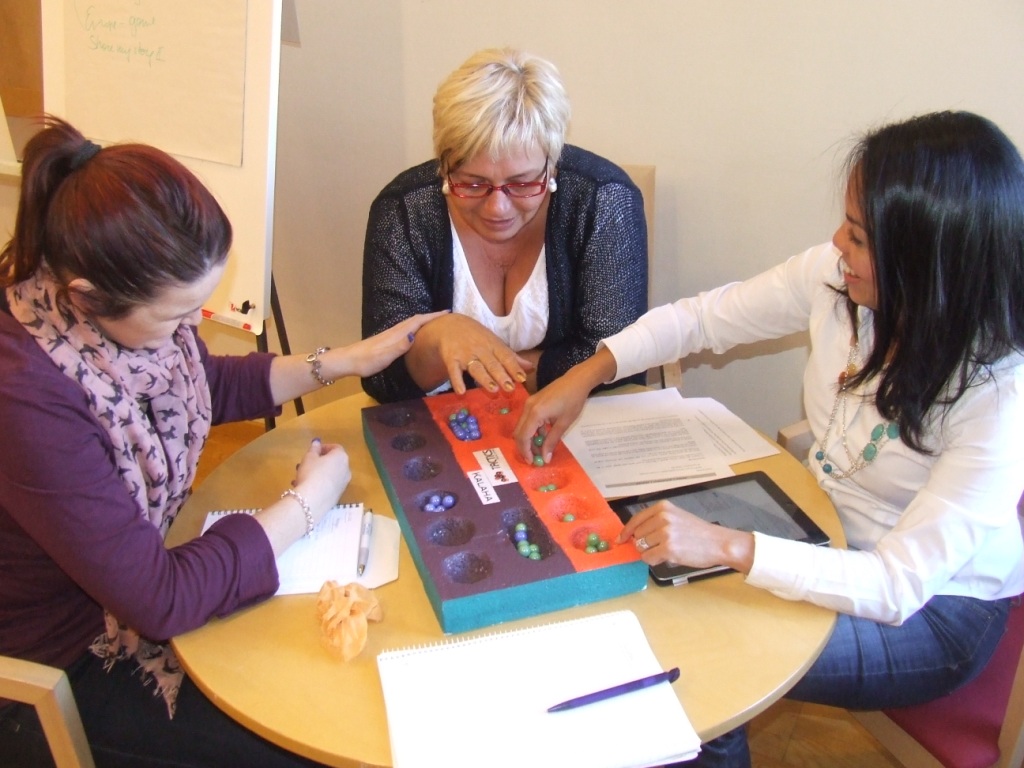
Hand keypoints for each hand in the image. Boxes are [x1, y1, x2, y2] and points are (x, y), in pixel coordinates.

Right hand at [292, 438, 351, 514]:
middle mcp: (346, 470)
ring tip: (300, 476)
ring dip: (317, 473)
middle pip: (333, 462)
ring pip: (330, 475)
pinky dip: (320, 484)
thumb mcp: (309, 458)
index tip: (313, 450)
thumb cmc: (311, 473)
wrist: (313, 500)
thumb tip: (317, 442)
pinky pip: (329, 485)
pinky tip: (305, 487)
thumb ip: (314, 449)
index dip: (324, 447)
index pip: (336, 448)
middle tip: (305, 464)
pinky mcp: (338, 496)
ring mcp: (344, 484)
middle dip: (319, 462)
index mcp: (341, 457)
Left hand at [327, 311, 448, 377]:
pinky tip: (416, 333)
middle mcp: (395, 331)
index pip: (418, 321)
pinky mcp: (387, 339)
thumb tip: (413, 336)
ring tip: (436, 322)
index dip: (432, 316)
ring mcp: (390, 335)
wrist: (349, 360)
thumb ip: (398, 347)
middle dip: (431, 316)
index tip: (447, 313)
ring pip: (411, 324)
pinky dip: (416, 327)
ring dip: (424, 320)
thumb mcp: (384, 357)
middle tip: (446, 316)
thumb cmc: (366, 361)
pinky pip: (406, 329)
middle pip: (415, 319)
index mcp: (397, 334)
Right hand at [406, 313, 531, 394]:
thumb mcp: (495, 343)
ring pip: (476, 368)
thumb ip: (512, 357)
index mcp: (494, 345)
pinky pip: (454, 371)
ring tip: (493, 389)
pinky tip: (461, 391)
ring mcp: (465, 354)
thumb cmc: (477, 338)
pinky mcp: (451, 358)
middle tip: (510, 388)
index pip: (506, 356)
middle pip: (492, 363)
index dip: (514, 367)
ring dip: (484, 378)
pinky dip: (457, 381)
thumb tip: (531, 368)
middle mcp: (481, 349)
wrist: (450, 325)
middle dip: (501, 375)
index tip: (522, 378)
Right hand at [513, 372, 589, 463]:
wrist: (576, 380)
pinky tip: (543, 436)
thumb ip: (552, 441)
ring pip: (522, 427)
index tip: (532, 462)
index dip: (526, 451)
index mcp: (535, 413)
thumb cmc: (573, 401)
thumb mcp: (563, 423)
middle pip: (519, 433)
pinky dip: (532, 430)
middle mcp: (527, 408)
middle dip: (525, 447)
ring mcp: (528, 403)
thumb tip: (545, 458)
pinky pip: (527, 420)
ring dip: (528, 439)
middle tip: (534, 458)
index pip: (523, 437)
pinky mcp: (532, 402)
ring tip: (540, 449)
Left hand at [616, 500, 754, 573]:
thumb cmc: (698, 532)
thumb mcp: (677, 517)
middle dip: (644, 543)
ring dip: (650, 552)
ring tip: (667, 551)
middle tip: (660, 546)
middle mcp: (662, 517)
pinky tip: (668, 557)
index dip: (626, 531)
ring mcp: (665, 533)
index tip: (621, 539)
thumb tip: (634, 534)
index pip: (636, 519)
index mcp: (663, 507)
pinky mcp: (668, 548)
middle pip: (637, 535)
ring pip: (641, 547)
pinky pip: (648, 558)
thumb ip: (656, 522)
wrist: (718, 543)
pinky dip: (655, 561)